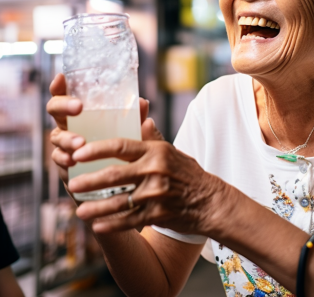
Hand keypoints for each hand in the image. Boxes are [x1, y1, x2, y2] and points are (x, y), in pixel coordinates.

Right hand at [47, 73, 154, 186]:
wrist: (123, 182)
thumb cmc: (124, 149)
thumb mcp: (133, 132)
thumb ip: (136, 119)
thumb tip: (142, 102)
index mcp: (84, 113)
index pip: (68, 94)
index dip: (61, 85)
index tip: (62, 77)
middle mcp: (70, 125)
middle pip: (55, 110)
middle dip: (64, 106)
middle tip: (79, 107)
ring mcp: (65, 145)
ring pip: (56, 136)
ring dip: (67, 138)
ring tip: (79, 143)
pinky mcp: (65, 166)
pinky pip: (59, 159)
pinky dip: (64, 158)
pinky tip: (72, 161)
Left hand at [67, 133, 228, 235]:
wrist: (209, 201)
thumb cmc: (188, 173)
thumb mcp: (172, 151)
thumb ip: (153, 138)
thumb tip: (143, 119)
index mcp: (156, 151)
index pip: (121, 146)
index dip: (97, 150)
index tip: (78, 153)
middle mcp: (155, 170)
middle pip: (115, 175)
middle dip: (89, 180)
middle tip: (71, 184)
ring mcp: (156, 193)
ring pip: (119, 201)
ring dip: (96, 207)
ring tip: (79, 210)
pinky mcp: (158, 214)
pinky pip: (130, 220)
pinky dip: (113, 224)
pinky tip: (98, 226)